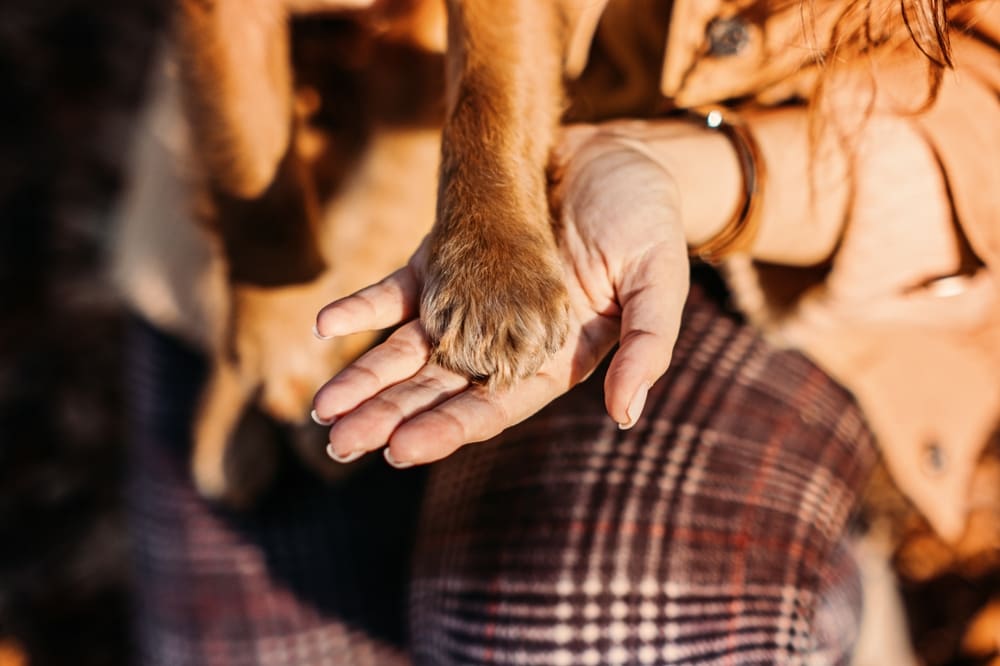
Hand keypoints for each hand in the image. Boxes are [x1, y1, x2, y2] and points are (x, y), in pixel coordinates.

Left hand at [311, 125, 689, 466]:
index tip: (398, 450)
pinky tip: (326, 324)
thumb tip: (626, 416)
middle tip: (339, 444)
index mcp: (553, 357)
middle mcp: (504, 339)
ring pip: (410, 347)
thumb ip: (647, 347)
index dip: (446, 428)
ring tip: (322, 409)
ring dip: (366, 376)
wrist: (620, 153)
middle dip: (389, 416)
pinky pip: (401, 287)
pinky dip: (364, 306)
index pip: (492, 405)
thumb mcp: (659, 282)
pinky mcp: (451, 258)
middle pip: (438, 387)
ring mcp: (472, 299)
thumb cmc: (649, 219)